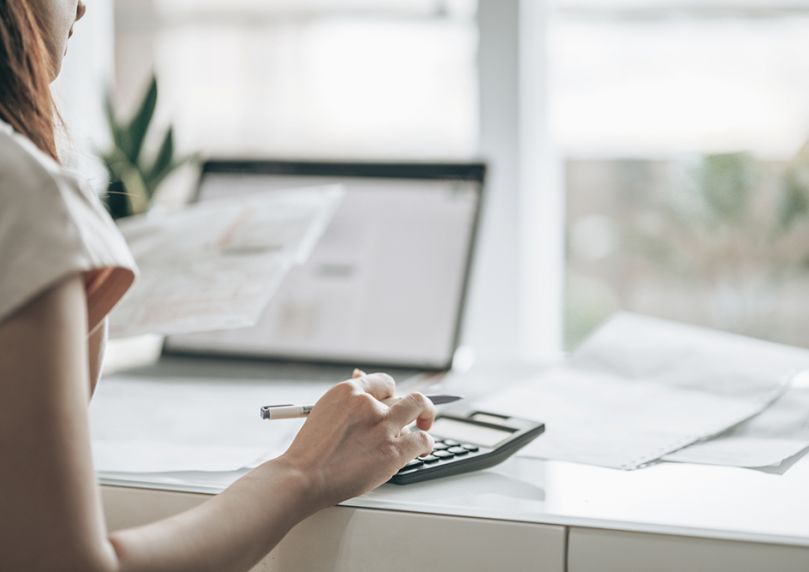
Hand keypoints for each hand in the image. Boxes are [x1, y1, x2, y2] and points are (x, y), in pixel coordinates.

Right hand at [277, 371, 434, 508]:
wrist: (302, 477)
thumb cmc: (310, 451)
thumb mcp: (323, 412)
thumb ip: (348, 400)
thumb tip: (361, 378)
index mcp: (348, 391)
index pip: (384, 383)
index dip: (391, 394)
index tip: (394, 402)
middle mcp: (368, 404)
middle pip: (404, 394)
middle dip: (411, 405)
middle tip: (415, 414)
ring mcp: (383, 426)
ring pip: (419, 408)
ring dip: (424, 417)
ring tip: (424, 426)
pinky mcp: (393, 451)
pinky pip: (422, 439)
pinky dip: (426, 443)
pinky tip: (423, 449)